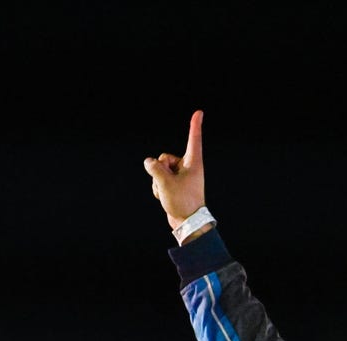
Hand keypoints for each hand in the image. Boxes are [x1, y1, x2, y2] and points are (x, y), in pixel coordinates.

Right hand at [144, 109, 205, 229]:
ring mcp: (180, 176)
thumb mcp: (165, 182)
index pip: (193, 139)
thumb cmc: (182, 202)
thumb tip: (148, 162)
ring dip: (158, 182)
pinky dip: (158, 188)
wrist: (187, 222)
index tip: (199, 112)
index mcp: (193, 163)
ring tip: (168, 193)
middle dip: (160, 170)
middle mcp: (188, 167)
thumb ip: (154, 168)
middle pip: (164, 157)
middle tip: (168, 185)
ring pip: (159, 170)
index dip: (195, 125)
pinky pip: (159, 180)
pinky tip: (164, 197)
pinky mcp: (174, 184)